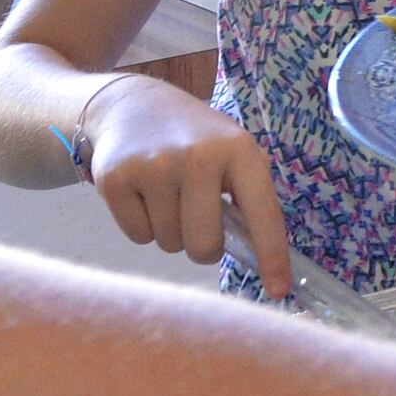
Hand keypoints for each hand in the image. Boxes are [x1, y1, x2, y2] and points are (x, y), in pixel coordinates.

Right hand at [84, 78, 297, 299]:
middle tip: (196, 216)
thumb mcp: (230, 153)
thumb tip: (258, 258)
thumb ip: (247, 198)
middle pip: (204, 246)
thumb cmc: (194, 140)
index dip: (272, 256)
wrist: (132, 104)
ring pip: (169, 244)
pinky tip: (142, 192)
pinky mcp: (116, 177)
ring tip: (166, 192)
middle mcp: (199, 156)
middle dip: (201, 245)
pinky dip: (140, 225)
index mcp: (239, 150)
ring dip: (170, 230)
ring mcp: (154, 165)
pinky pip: (137, 236)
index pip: (263, 213)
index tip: (279, 290)